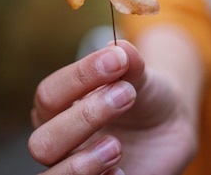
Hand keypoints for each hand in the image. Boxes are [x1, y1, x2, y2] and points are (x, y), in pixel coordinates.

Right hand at [28, 40, 196, 174]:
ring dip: (83, 162)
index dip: (80, 76)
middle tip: (125, 97)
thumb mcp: (141, 77)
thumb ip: (129, 63)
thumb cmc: (143, 96)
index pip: (48, 94)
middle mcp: (58, 140)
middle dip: (83, 119)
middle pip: (42, 142)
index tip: (118, 60)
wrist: (168, 125)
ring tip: (117, 145)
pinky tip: (122, 169)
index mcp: (59, 106)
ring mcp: (74, 168)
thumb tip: (119, 47)